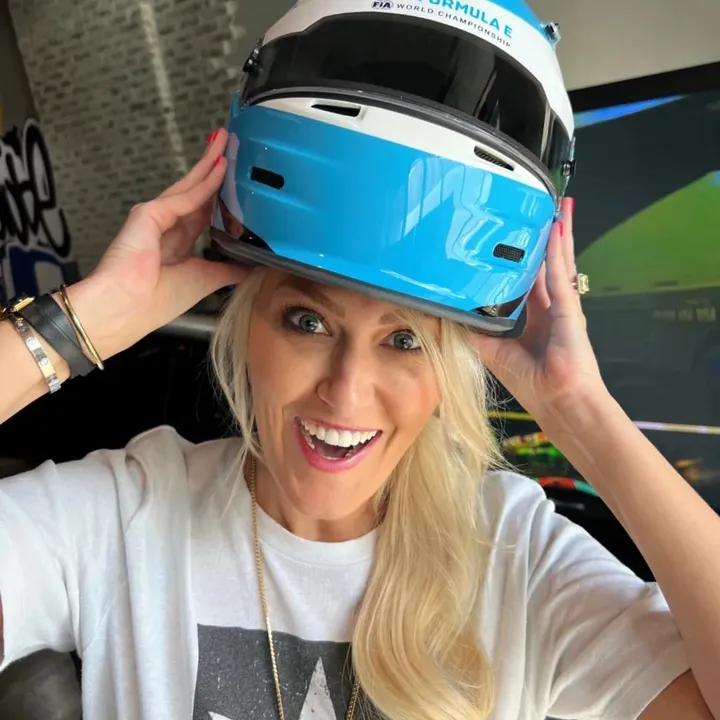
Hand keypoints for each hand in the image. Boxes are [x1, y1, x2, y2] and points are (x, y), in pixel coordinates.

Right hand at [70, 128, 246, 358]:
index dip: (217, 198)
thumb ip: (229, 270)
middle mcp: (165, 228)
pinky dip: (205, 181)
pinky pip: (186, 196)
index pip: (201, 215)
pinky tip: (221, 166)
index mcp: (175, 247)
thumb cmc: (157, 301)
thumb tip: (253, 267)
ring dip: (209, 163)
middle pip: (195, 193)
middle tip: (230, 146)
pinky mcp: (150, 213)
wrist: (126, 307)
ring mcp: (155, 217)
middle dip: (212, 170)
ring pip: (190, 185)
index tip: (234, 183)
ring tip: (226, 140)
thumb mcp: (206, 281)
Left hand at [472, 198, 606, 423]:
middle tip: (542, 209)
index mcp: (537, 320)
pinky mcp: (569, 309)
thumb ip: (478, 331)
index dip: (525, 260)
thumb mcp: (494, 353)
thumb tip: (452, 313)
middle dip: (545, 238)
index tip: (517, 239)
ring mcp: (564, 306)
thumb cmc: (534, 385)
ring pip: (559, 261)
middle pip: (548, 265)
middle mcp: (552, 309)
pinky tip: (555, 227)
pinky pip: (560, 273)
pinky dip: (557, 250)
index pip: (531, 281)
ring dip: (557, 233)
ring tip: (557, 206)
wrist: (561, 402)